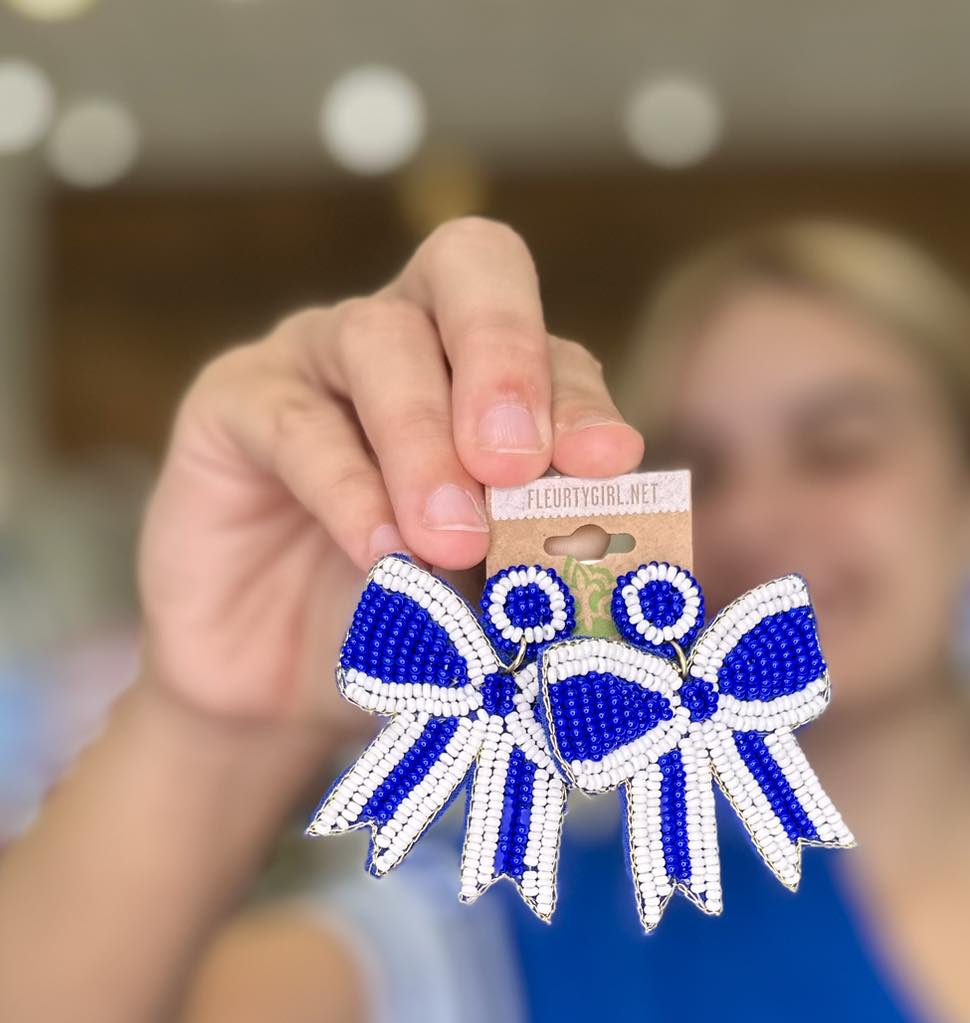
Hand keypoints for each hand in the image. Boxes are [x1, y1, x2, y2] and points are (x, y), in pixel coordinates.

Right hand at [139, 217, 643, 726]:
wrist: (278, 684)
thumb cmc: (405, 626)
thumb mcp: (491, 594)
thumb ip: (541, 556)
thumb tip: (615, 550)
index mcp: (490, 376)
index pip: (552, 348)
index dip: (581, 398)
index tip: (606, 465)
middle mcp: (408, 339)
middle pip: (467, 270)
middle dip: (504, 359)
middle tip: (515, 463)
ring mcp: (313, 360)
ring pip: (378, 339)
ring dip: (424, 440)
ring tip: (452, 538)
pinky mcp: (232, 404)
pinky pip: (294, 423)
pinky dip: (346, 490)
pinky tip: (381, 554)